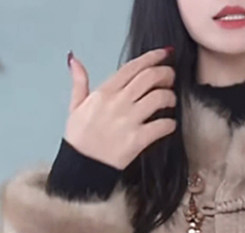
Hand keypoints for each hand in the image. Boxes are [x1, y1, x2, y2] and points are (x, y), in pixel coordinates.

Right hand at [64, 48, 176, 169]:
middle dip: (165, 73)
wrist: (82, 166)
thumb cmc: (79, 139)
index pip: (132, 68)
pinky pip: (161, 126)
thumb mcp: (75, 106)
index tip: (164, 54)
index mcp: (104, 93)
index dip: (151, 58)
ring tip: (170, 100)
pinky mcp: (137, 140)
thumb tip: (74, 59)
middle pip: (149, 78)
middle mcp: (118, 103)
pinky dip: (170, 123)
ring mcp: (129, 121)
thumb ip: (79, 82)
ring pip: (158, 98)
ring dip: (169, 97)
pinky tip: (169, 124)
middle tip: (171, 76)